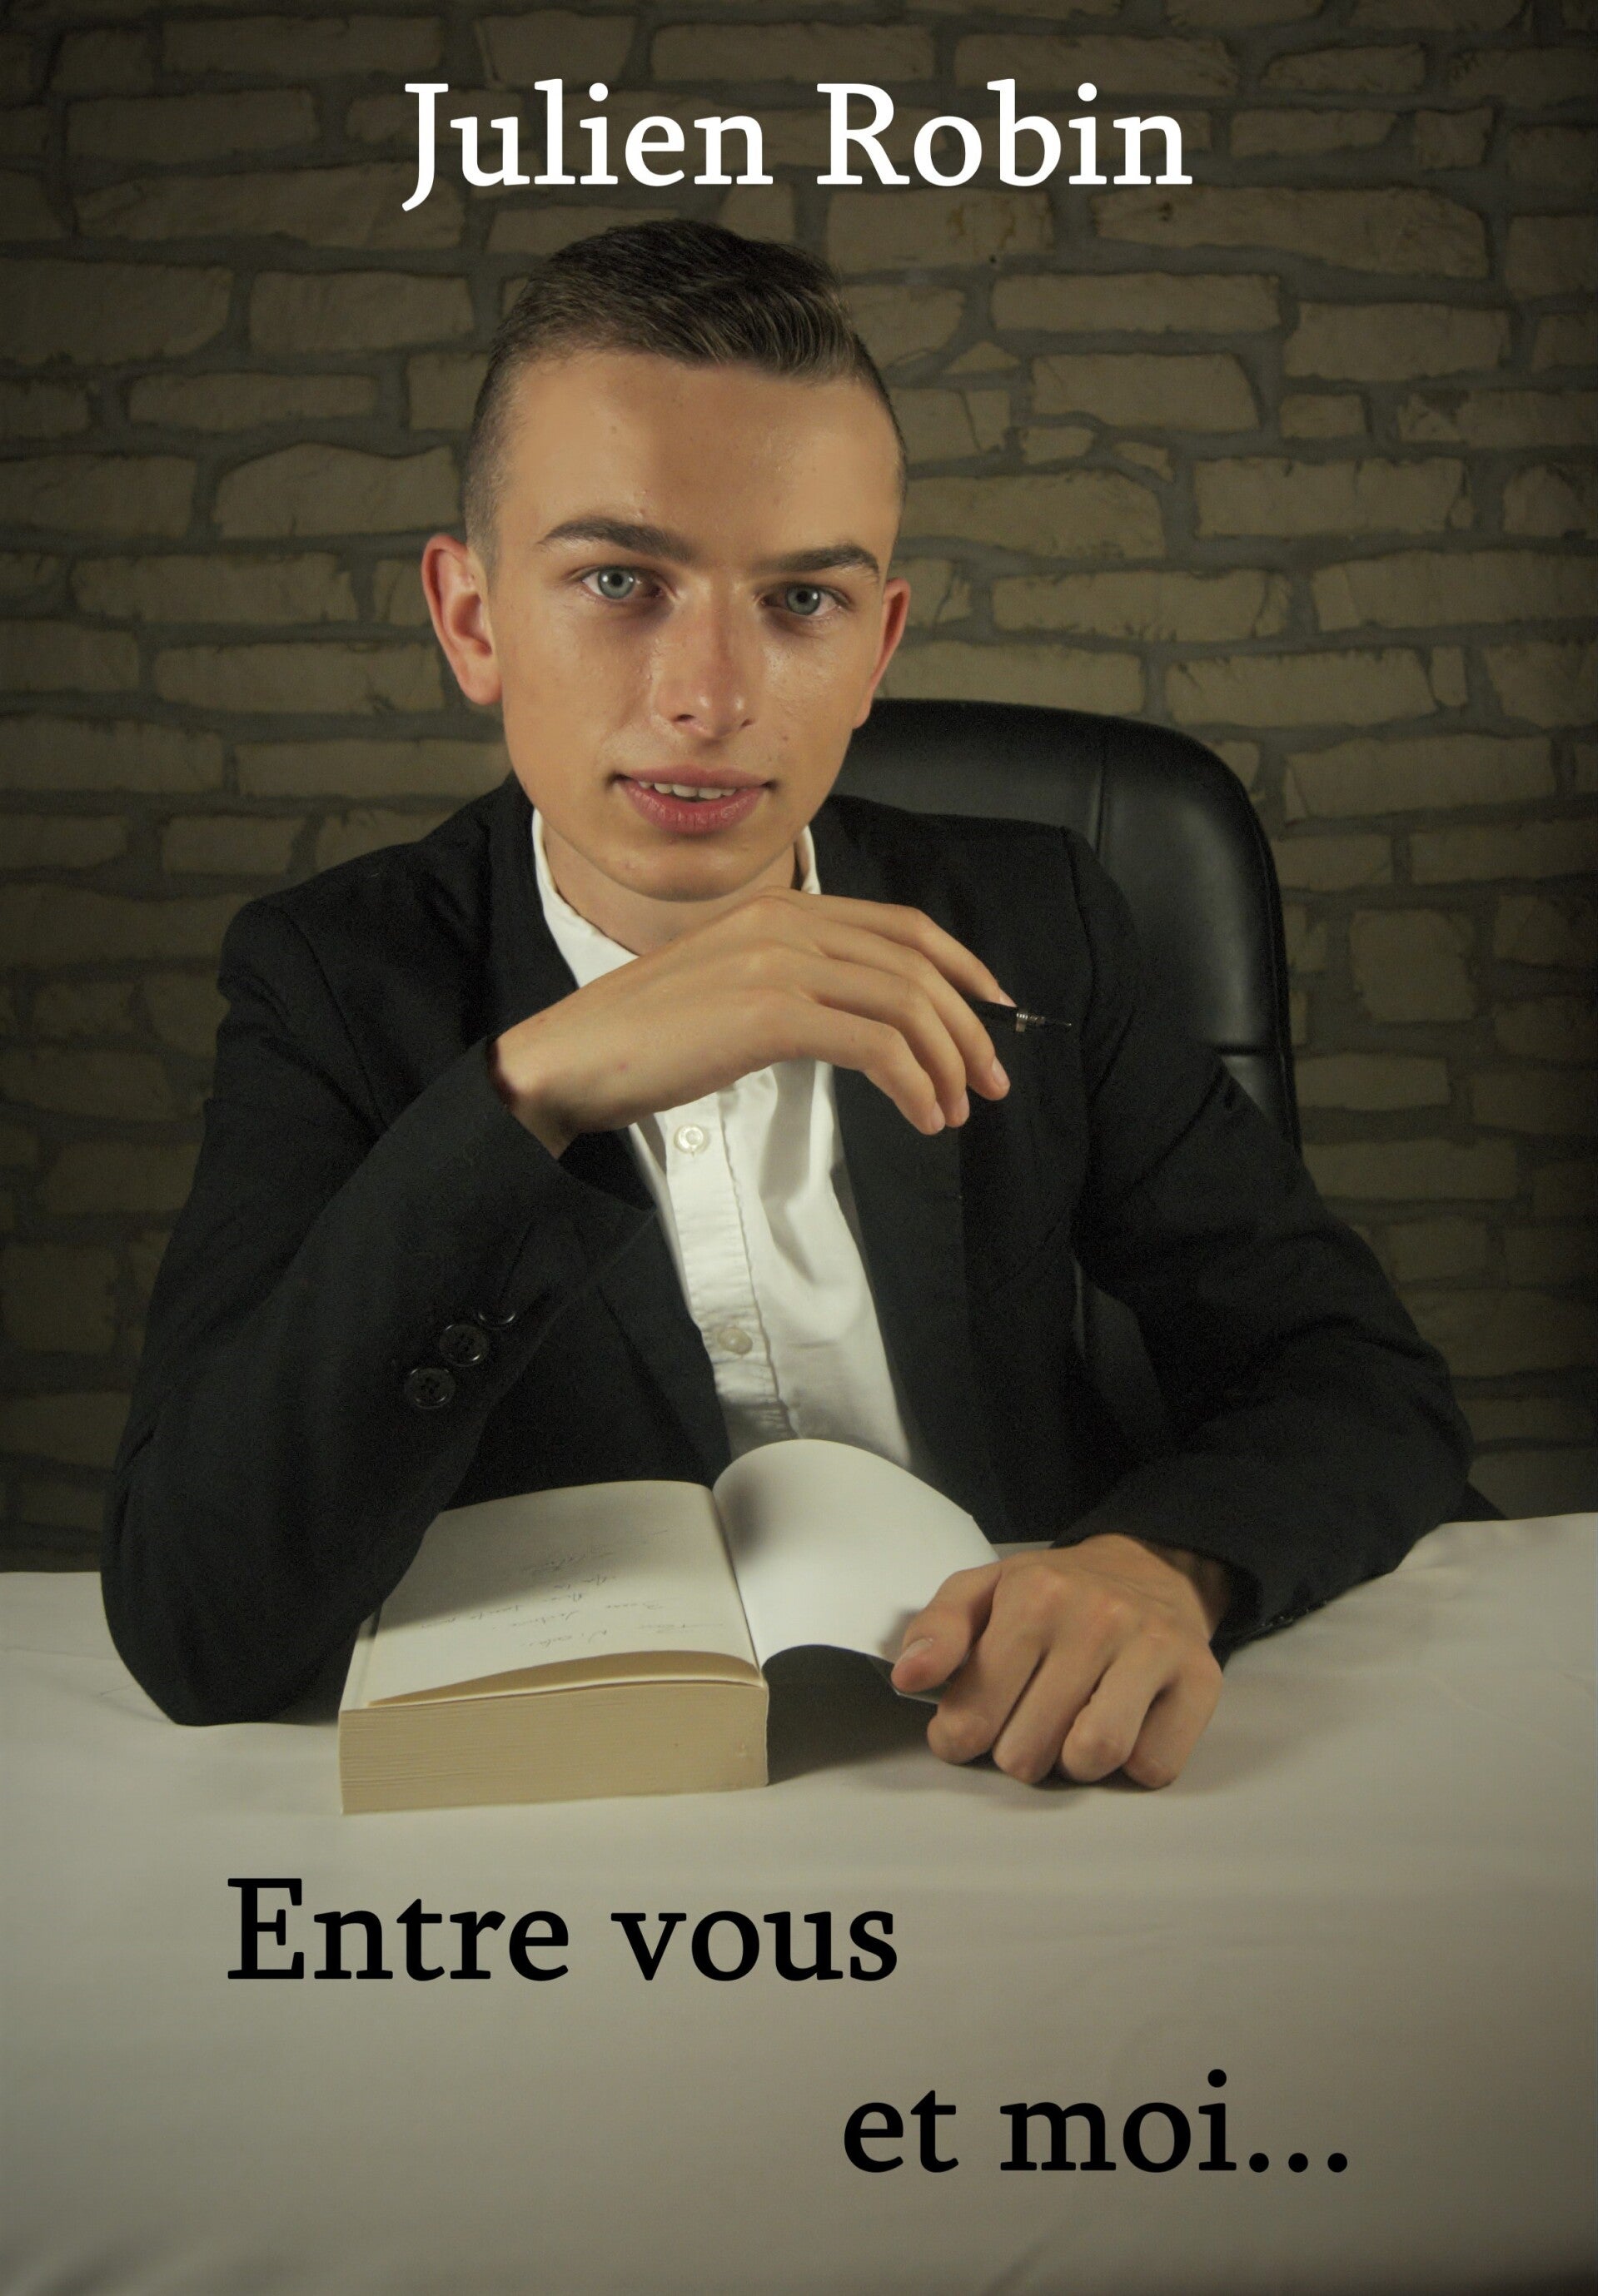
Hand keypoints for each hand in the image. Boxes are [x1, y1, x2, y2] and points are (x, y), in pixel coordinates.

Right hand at [491, 886, 1012, 1156]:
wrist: (571, 1058)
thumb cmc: (645, 1038)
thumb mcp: (730, 987)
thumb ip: (791, 982)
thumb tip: (862, 1022)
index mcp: (779, 908)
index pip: (900, 927)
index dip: (961, 966)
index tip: (993, 1010)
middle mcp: (784, 922)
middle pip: (914, 966)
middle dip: (968, 1027)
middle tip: (990, 1082)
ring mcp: (776, 962)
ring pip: (904, 1004)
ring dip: (946, 1063)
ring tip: (955, 1111)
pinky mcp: (768, 1013)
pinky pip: (874, 1044)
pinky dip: (913, 1083)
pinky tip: (922, 1117)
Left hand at [890, 1535, 1230, 1788]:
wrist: (1151, 1567)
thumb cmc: (1055, 1593)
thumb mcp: (983, 1591)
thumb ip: (937, 1630)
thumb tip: (910, 1678)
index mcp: (1033, 1595)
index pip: (973, 1713)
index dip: (959, 1739)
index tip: (965, 1732)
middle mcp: (1096, 1617)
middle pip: (1029, 1750)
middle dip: (1016, 1754)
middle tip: (1023, 1729)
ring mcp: (1153, 1647)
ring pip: (1094, 1757)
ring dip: (1073, 1763)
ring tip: (1070, 1731)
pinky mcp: (1201, 1680)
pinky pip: (1153, 1765)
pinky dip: (1132, 1764)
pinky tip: (1123, 1726)